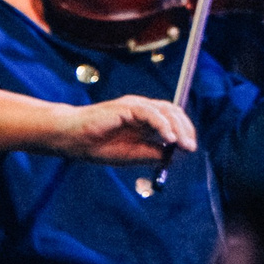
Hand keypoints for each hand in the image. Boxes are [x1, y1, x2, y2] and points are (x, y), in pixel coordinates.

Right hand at [51, 94, 196, 165]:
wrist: (72, 139)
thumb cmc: (98, 146)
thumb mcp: (131, 154)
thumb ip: (151, 153)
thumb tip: (173, 157)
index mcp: (145, 119)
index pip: (172, 118)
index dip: (184, 131)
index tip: (190, 148)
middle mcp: (143, 108)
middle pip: (173, 112)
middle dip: (185, 129)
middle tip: (190, 147)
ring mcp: (134, 105)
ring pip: (165, 110)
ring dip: (178, 128)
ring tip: (183, 144)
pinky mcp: (126, 106)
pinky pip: (150, 113)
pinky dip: (162, 125)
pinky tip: (169, 138)